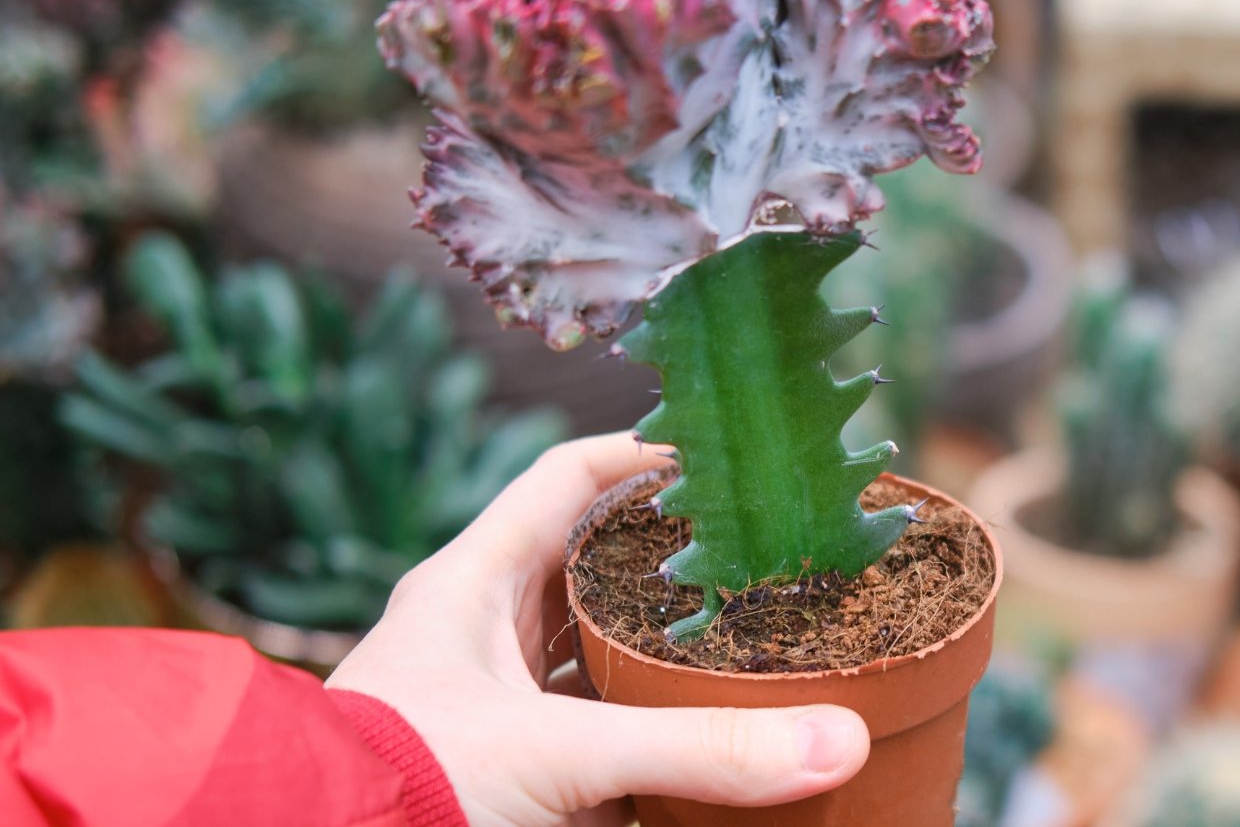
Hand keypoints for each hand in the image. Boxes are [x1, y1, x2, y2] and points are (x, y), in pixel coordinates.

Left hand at [327, 433, 870, 825]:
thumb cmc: (400, 785)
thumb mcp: (556, 755)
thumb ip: (694, 750)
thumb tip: (839, 741)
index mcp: (472, 584)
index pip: (565, 478)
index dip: (641, 454)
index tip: (722, 456)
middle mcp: (483, 635)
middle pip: (592, 566)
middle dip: (671, 562)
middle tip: (758, 555)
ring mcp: (497, 708)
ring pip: (596, 657)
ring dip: (662, 655)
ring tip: (752, 642)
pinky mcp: (514, 775)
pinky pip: (596, 739)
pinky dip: (650, 739)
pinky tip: (711, 746)